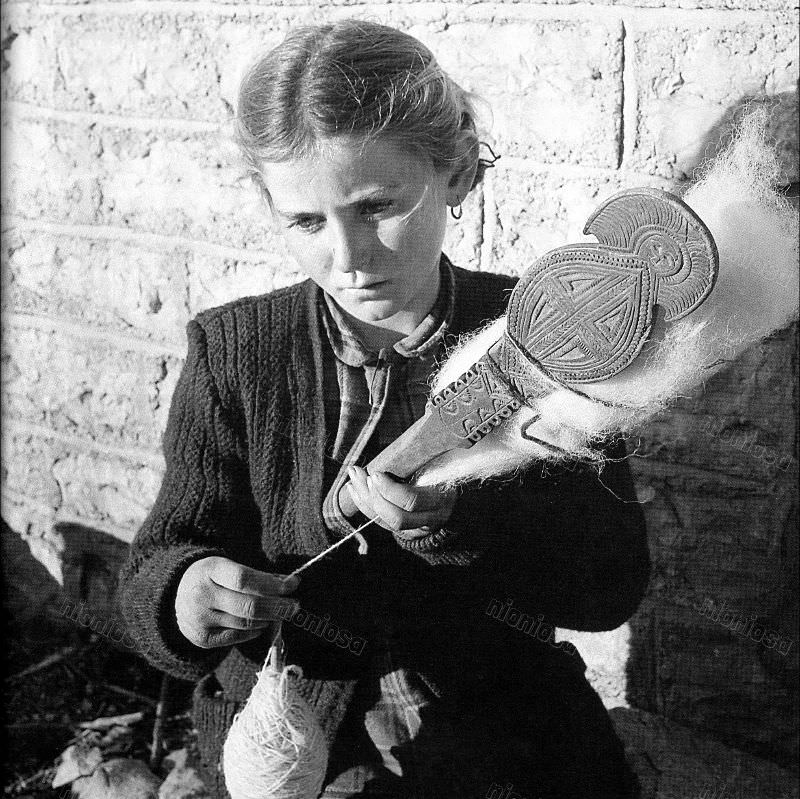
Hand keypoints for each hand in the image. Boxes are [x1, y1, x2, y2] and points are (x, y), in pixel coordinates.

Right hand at [175, 556, 299, 648]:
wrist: (175, 595)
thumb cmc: (212, 577)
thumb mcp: (229, 567)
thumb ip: (259, 576)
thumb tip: (291, 583)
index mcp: (210, 570)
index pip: (245, 579)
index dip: (271, 584)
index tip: (293, 585)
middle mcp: (202, 595)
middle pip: (248, 606)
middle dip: (278, 607)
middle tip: (295, 606)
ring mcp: (200, 619)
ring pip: (246, 623)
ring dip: (269, 618)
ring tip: (280, 612)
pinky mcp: (202, 638)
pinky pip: (237, 637)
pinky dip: (255, 630)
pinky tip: (262, 623)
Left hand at [346, 466, 456, 534]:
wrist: (461, 500)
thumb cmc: (452, 473)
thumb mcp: (447, 463)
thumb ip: (433, 456)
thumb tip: (419, 436)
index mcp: (442, 500)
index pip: (412, 501)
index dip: (390, 490)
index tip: (376, 473)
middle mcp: (430, 518)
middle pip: (396, 517)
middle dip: (373, 496)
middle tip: (359, 473)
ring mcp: (417, 528)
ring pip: (386, 521)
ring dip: (364, 499)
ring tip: (353, 477)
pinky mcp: (406, 530)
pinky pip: (381, 522)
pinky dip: (365, 506)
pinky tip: (354, 489)